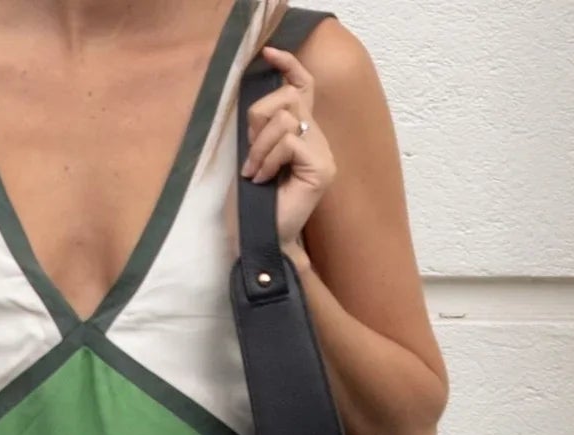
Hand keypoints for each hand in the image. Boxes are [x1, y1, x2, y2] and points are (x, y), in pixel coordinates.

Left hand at [243, 43, 335, 255]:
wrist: (260, 241)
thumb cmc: (253, 205)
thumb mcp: (253, 155)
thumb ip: (264, 127)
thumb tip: (263, 97)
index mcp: (304, 135)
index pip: (304, 88)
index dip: (289, 67)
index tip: (269, 53)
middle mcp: (319, 141)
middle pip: (289, 98)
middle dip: (259, 120)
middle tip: (250, 155)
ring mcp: (323, 155)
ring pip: (287, 119)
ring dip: (260, 145)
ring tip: (255, 173)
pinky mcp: (321, 169)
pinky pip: (289, 141)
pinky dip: (268, 159)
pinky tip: (262, 180)